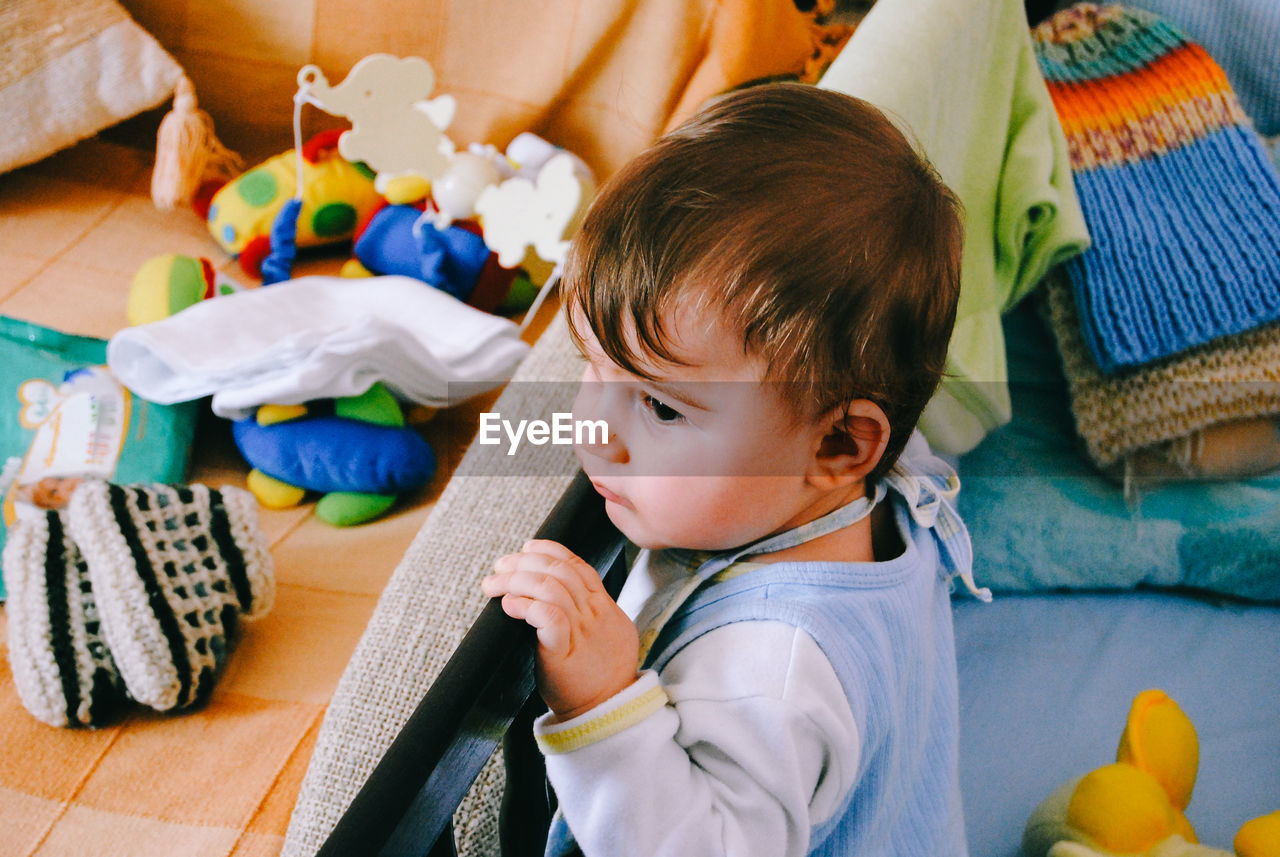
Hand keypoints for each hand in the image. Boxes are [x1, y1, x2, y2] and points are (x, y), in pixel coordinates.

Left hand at [482, 539, 639, 719]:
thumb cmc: (598, 676)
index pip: (577, 565)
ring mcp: (582, 631)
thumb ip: (588, 612)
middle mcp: (594, 613)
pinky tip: (508, 605)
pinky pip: (548, 617)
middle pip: (558, 570)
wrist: (608, 711)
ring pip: (549, 587)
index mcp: (603, 606)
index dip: (550, 551)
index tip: (527, 547)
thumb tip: (558, 593)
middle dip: (524, 562)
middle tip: (500, 565)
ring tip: (492, 584)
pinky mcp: (564, 652)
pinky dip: (525, 605)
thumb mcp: (607, 635)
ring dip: (515, 580)